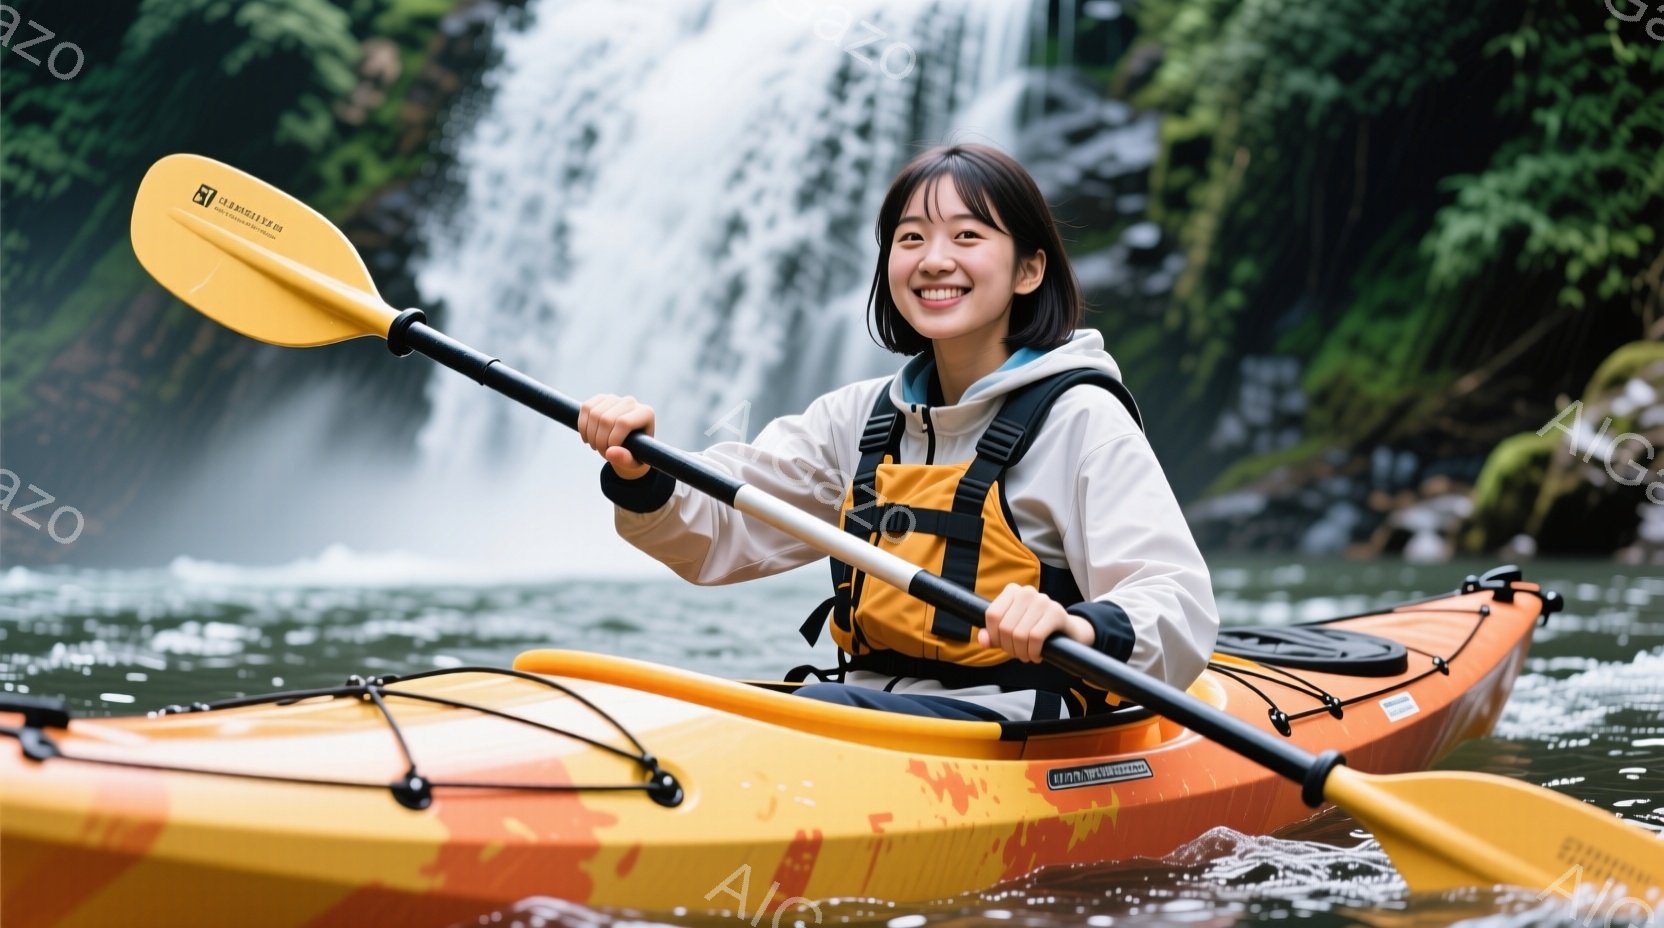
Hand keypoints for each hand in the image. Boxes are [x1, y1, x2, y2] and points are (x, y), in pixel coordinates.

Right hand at [578, 393, 654, 479]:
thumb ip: (625, 459)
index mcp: (646, 413)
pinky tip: (588, 438)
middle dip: (600, 441)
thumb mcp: (634, 462)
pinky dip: (583, 426)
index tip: (611, 453)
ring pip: (594, 414)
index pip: (623, 423)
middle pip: (606, 419)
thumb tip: (610, 452)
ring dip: (590, 435)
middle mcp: (631, 402)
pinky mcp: (601, 398)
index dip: (612, 440)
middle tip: (603, 454)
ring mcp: (615, 398)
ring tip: (597, 447)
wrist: (628, 446)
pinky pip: (586, 408)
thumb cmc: (634, 454)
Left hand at [980, 583, 1094, 662]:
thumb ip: (993, 635)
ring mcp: (1043, 600)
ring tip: (1028, 655)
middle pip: (1005, 627)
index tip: (1003, 645)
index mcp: (1012, 591)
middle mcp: (1027, 591)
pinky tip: (1037, 655)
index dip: (994, 636)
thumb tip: (983, 640)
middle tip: (1019, 654)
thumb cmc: (1034, 630)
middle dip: (1010, 648)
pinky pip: (1036, 637)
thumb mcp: (1011, 631)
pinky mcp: (1056, 612)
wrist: (1067, 632)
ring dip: (1022, 653)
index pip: (992, 615)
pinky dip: (1034, 652)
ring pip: (1020, 634)